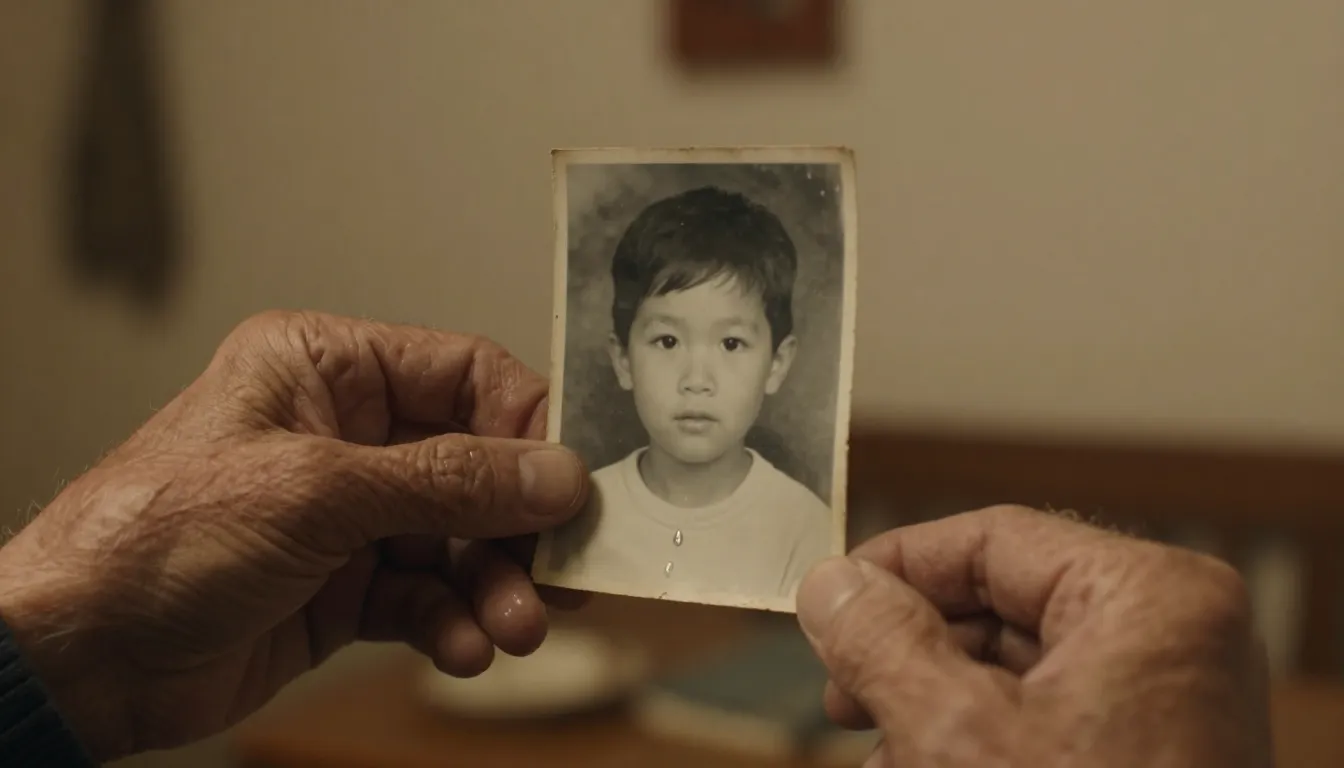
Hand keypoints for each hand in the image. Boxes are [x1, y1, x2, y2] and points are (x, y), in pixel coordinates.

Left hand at [0, 311, 588, 761]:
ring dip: (495, 585)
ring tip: (515, 627)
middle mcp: (342, 434)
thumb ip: (448, 481)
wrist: (79, 659)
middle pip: (475, 466)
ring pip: (458, 540)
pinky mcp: (343, 586)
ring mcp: (345, 515)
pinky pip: (425, 596)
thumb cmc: (156, 540)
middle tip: (564, 574)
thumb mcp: (317, 494)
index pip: (465, 375)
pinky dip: (452, 623)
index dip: (529, 426)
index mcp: (325, 369)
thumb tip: (555, 474)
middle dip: (518, 526)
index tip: (577, 481)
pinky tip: (461, 648)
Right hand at [795, 505, 1271, 766]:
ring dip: (930, 704)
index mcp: (1150, 599)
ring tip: (878, 753)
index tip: (831, 602)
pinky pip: (1044, 715)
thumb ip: (883, 643)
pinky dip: (975, 739)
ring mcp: (1166, 696)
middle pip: (999, 605)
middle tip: (843, 688)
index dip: (896, 567)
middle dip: (909, 653)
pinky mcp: (1149, 747)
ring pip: (1013, 667)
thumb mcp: (958, 735)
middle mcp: (1172, 637)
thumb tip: (833, 586)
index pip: (993, 538)